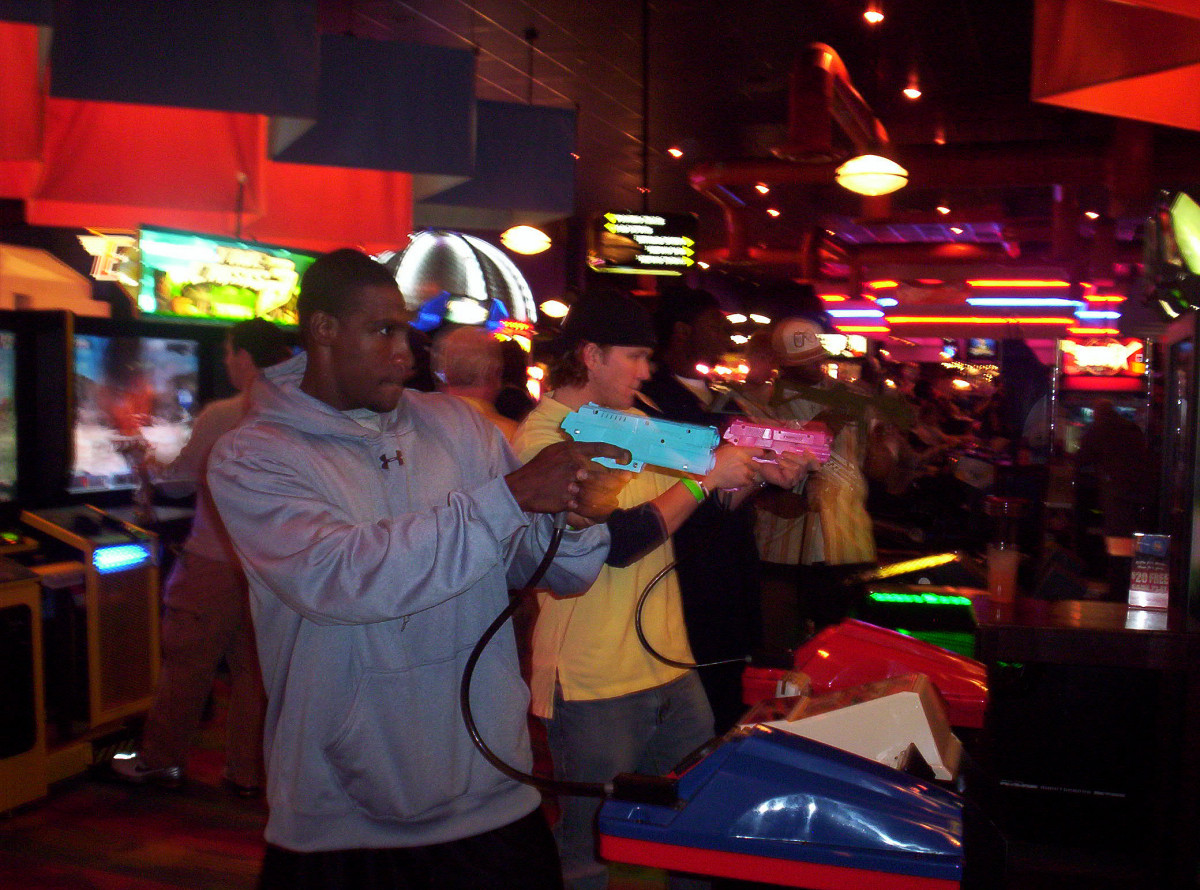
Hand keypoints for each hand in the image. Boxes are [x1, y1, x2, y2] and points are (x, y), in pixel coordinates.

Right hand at [506, 441, 631, 514]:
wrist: (522, 487)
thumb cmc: (538, 468)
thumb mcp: (554, 451)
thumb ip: (572, 450)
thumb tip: (589, 451)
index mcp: (572, 450)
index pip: (601, 448)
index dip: (617, 452)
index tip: (627, 457)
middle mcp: (574, 465)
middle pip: (604, 473)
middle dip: (618, 477)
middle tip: (626, 479)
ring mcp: (572, 484)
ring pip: (599, 491)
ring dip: (609, 494)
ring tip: (615, 495)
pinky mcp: (568, 500)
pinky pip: (587, 505)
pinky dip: (596, 509)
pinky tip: (601, 510)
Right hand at [703, 444, 764, 490]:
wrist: (709, 473)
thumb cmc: (715, 459)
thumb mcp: (725, 448)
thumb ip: (735, 448)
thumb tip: (740, 448)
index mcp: (742, 452)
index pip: (759, 452)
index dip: (760, 454)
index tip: (760, 456)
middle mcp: (746, 461)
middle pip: (757, 465)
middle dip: (753, 467)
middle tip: (746, 468)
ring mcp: (745, 472)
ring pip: (753, 474)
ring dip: (748, 475)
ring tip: (739, 475)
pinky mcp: (743, 481)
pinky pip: (749, 482)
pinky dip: (745, 482)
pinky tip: (738, 480)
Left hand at [759, 450, 816, 488]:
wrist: (759, 468)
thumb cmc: (772, 461)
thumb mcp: (785, 455)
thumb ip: (796, 453)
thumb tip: (807, 450)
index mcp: (801, 467)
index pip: (814, 464)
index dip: (812, 458)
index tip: (805, 451)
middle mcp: (800, 475)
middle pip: (805, 464)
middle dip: (794, 457)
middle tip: (783, 453)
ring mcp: (794, 481)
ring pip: (798, 469)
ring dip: (786, 462)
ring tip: (778, 460)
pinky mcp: (788, 484)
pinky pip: (792, 474)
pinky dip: (784, 467)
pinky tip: (778, 466)